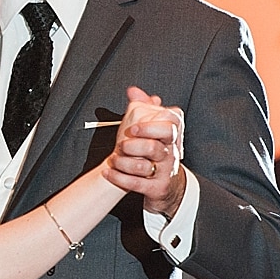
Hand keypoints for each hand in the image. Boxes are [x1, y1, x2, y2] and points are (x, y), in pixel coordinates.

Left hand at [103, 86, 185, 216]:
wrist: (166, 184)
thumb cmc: (156, 153)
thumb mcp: (153, 130)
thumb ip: (144, 108)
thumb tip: (133, 91)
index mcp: (170, 136)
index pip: (171, 124)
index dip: (149, 125)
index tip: (132, 127)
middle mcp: (171, 153)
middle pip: (156, 145)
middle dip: (135, 144)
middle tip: (121, 143)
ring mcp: (165, 171)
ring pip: (143, 165)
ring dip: (123, 162)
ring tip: (114, 158)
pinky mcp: (157, 187)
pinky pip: (136, 183)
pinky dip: (118, 177)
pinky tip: (108, 172)